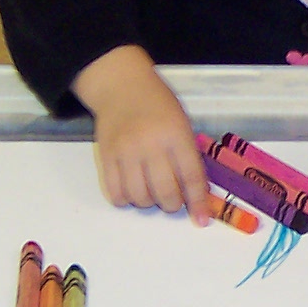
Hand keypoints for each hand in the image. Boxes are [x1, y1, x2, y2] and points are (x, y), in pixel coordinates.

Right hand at [73, 45, 208, 221]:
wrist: (121, 86)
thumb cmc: (158, 104)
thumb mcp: (182, 123)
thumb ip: (189, 156)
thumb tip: (198, 194)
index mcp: (176, 134)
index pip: (191, 176)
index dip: (198, 202)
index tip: (201, 219)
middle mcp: (150, 144)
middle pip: (165, 192)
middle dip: (172, 204)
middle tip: (172, 199)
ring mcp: (125, 151)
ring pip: (140, 197)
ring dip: (149, 202)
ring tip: (151, 190)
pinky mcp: (106, 157)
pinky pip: (116, 193)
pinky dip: (126, 199)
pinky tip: (131, 190)